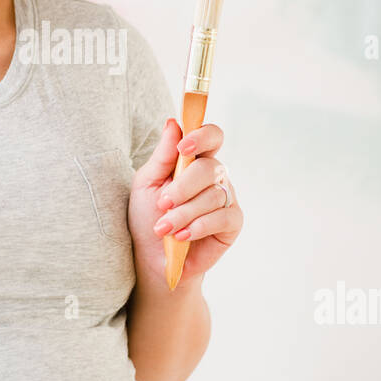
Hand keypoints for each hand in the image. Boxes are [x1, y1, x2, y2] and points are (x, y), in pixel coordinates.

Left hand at [127, 119, 242, 287]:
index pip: (211, 136)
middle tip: (163, 204)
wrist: (153, 257)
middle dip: (183, 187)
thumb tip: (172, 123)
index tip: (183, 147)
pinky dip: (199, 226)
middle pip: (211, 167)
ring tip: (164, 228)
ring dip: (184, 213)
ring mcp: (226, 198)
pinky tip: (182, 236)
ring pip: (213, 195)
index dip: (202, 136)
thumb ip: (162, 155)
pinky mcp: (232, 222)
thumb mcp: (147, 183)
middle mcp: (214, 176)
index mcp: (195, 160)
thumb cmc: (148, 216)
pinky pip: (222, 217)